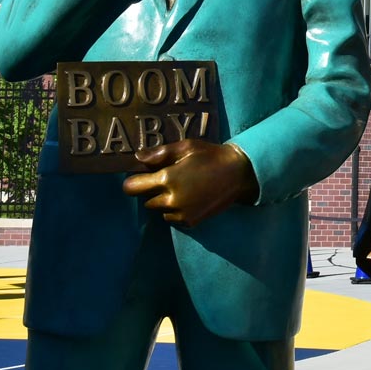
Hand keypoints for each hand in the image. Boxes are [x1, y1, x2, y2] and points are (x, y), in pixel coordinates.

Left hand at [123, 139, 258, 226]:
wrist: (239, 174)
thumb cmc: (211, 156)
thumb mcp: (186, 147)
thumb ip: (159, 153)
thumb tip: (137, 158)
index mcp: (167, 179)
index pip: (131, 188)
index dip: (134, 181)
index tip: (142, 176)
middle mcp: (171, 199)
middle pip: (145, 200)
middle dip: (152, 190)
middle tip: (169, 178)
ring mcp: (181, 213)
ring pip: (159, 210)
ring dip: (164, 201)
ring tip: (182, 188)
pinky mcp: (190, 221)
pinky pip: (172, 218)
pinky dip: (176, 210)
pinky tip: (190, 198)